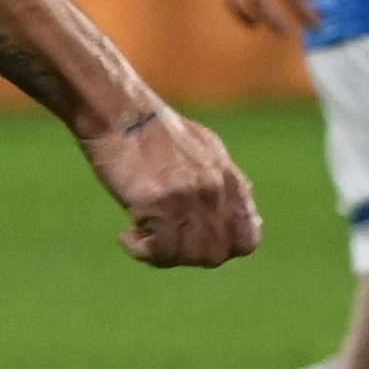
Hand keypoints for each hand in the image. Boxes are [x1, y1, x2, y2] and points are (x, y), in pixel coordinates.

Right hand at [88, 103, 262, 269]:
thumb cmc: (154, 130)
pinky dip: (139, 250)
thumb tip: (246, 204)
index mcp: (228, 179)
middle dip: (188, 256)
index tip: (197, 243)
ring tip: (142, 236)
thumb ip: (226, 179)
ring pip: (189, 256)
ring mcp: (189, 198)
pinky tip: (126, 234)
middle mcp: (214, 191)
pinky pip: (160, 250)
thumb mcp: (204, 148)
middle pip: (216, 254)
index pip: (247, 239)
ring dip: (162, 255)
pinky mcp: (160, 203)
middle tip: (163, 241)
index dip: (225, 249)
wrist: (120, 112)